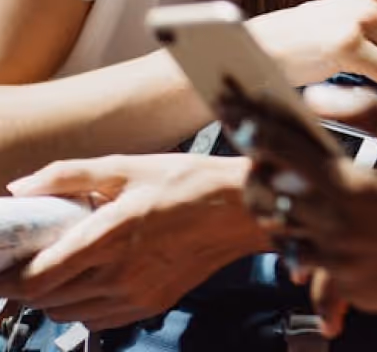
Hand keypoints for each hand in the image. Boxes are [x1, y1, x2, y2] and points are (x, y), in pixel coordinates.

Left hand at [0, 153, 265, 328]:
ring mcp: (135, 295)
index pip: (36, 278)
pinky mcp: (150, 305)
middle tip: (34, 259)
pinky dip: (84, 306)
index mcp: (109, 236)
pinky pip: (98, 320)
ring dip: (55, 296)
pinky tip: (95, 279)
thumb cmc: (190, 181)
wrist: (242, 208)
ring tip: (65, 266)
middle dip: (29, 284)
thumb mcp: (130, 165)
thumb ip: (70, 176)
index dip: (9, 277)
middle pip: (45, 301)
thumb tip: (21, 188)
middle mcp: (118, 274)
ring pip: (68, 314)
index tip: (3, 264)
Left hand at [233, 91, 376, 331]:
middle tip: (259, 142)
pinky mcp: (353, 287)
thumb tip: (316, 95)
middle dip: (256, 165)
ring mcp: (341, 265)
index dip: (253, 123)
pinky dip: (308, 232)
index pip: (280, 152)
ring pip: (282, 232)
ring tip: (290, 175)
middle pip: (265, 196)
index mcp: (350, 190)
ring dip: (278, 200)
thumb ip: (366, 114)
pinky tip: (329, 212)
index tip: (234, 104)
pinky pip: (312, 258)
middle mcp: (335, 232)